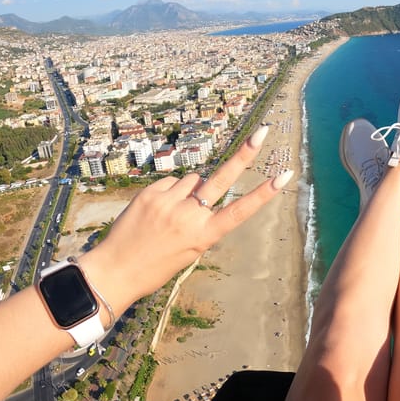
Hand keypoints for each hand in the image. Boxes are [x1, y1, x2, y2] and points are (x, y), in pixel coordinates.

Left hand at [79, 125, 291, 316]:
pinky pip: (171, 182)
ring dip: (188, 190)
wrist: (115, 270)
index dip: (264, 193)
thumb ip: (202, 221)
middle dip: (245, 153)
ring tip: (170, 213)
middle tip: (263, 130)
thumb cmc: (157, 264)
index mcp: (204, 236)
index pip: (241, 210)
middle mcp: (190, 217)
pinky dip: (169, 191)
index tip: (284, 176)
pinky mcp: (150, 194)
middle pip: (223, 178)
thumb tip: (202, 188)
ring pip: (192, 180)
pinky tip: (157, 209)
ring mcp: (169, 203)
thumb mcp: (190, 250)